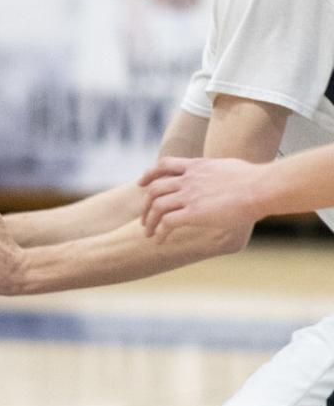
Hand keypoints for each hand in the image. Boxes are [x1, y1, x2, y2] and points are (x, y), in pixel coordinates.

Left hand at [139, 156, 267, 237]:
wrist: (262, 188)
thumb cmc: (254, 179)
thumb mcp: (227, 166)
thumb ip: (215, 170)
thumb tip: (220, 173)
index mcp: (196, 166)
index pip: (164, 165)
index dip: (149, 175)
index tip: (142, 184)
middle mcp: (189, 179)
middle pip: (154, 188)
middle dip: (145, 205)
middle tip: (144, 218)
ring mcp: (190, 195)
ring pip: (157, 206)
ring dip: (149, 221)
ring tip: (148, 233)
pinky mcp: (195, 212)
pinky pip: (168, 222)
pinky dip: (160, 232)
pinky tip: (160, 240)